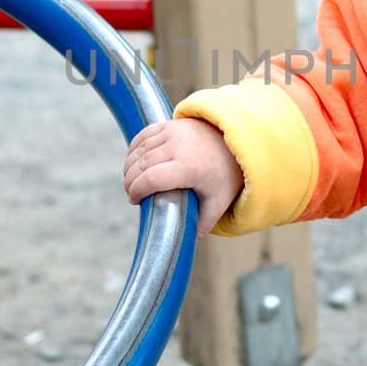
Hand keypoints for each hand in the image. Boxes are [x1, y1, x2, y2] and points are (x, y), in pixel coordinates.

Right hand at [122, 118, 243, 236]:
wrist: (237, 141)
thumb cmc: (226, 174)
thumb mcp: (219, 201)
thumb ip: (204, 222)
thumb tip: (189, 240)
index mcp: (189, 168)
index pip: (151, 179)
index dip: (136, 190)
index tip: (134, 200)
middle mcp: (178, 147)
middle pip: (140, 165)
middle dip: (130, 182)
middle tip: (132, 193)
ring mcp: (173, 132)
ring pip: (139, 150)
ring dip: (129, 167)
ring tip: (132, 181)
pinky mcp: (170, 124)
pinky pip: (143, 136)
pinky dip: (134, 150)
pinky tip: (134, 162)